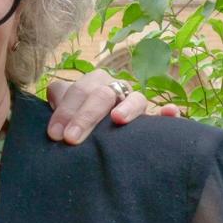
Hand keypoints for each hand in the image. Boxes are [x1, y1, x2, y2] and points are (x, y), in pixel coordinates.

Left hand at [46, 70, 179, 144]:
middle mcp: (114, 89)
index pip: (78, 91)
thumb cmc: (75, 123)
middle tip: (71, 138)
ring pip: (135, 98)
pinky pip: (166, 113)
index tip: (55, 134)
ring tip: (118, 119)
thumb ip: (57, 107)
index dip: (64, 111)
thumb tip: (52, 118)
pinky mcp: (153, 118)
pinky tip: (170, 113)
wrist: (92, 133)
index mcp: (91, 84)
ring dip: (127, 107)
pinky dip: (169, 113)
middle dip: (85, 116)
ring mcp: (135, 102)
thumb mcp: (63, 113)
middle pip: (102, 95)